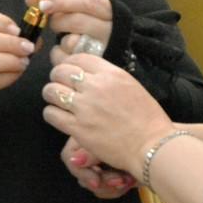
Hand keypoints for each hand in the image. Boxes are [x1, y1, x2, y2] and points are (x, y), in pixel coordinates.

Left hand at [32, 0, 112, 60]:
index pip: (88, 2)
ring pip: (69, 41)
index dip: (63, 2)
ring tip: (69, 38)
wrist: (109, 51)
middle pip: (76, 21)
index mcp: (108, 10)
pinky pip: (64, 58)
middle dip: (58, 21)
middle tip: (57, 23)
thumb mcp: (80, 7)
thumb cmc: (89, 25)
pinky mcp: (90, 68)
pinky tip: (67, 52)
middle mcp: (110, 30)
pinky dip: (58, 54)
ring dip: (61, 39)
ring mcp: (102, 50)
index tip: (43, 4)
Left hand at [41, 52, 171, 174]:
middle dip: (57, 78)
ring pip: (51, 91)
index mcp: (111, 73)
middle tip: (60, 87)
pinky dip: (51, 114)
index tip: (67, 72)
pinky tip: (59, 117)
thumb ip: (109, 79)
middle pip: (60, 71)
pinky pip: (51, 114)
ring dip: (51, 95)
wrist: (151, 145)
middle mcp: (95, 86)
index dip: (68, 63)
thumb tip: (90, 77)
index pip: (78, 58)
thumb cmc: (148, 119)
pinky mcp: (77, 128)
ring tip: (58, 102)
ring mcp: (84, 107)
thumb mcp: (131, 86)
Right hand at [59, 137, 137, 198]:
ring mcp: (103, 163)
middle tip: (120, 181)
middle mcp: (92, 150)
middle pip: (83, 174)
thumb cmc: (139, 140)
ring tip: (129, 180)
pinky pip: (107, 189)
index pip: (70, 157)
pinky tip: (131, 181)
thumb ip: (90, 152)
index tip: (96, 180)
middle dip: (101, 179)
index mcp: (87, 134)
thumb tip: (73, 159)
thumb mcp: (111, 144)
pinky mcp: (114, 173)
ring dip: (111, 185)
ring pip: (95, 184)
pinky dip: (118, 187)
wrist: (164, 146)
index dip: (81, 171)